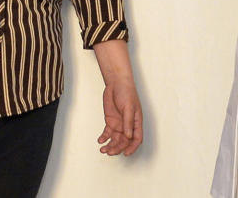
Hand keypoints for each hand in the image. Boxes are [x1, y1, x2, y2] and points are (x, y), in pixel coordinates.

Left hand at [93, 40, 142, 156]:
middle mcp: (128, 125)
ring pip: (115, 140)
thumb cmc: (127, 93)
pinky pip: (107, 134)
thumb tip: (128, 136)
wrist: (116, 84)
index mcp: (136, 122)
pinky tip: (100, 140)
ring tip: (103, 149)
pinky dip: (104, 138)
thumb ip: (128, 122)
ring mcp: (119, 124)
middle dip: (118, 148)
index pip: (137, 138)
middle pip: (124, 142)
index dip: (132, 147)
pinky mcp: (110, 122)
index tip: (126, 153)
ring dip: (110, 145)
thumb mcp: (129, 107)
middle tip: (110, 152)